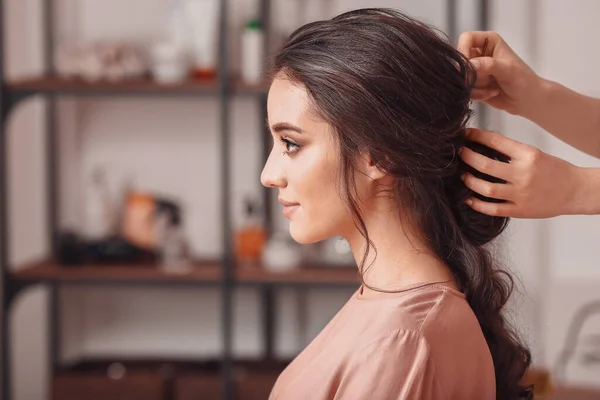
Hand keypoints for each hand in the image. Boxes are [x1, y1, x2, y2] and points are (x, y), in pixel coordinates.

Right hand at [457, 31, 541, 115]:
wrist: (527, 99)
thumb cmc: (523, 80)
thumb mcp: (508, 70)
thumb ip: (488, 65)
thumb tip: (468, 65)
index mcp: (488, 41)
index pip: (466, 38)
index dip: (463, 51)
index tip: (467, 67)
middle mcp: (479, 53)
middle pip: (460, 60)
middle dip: (471, 74)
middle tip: (487, 80)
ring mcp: (475, 69)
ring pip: (461, 77)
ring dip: (476, 86)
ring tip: (493, 88)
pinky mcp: (472, 83)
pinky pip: (464, 89)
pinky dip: (476, 94)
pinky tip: (491, 93)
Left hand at [459, 128, 582, 217]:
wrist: (575, 191)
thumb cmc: (554, 170)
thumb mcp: (535, 154)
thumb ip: (512, 151)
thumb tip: (484, 143)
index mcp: (528, 155)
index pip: (496, 142)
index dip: (477, 136)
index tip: (466, 134)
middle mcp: (523, 174)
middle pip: (486, 166)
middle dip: (468, 158)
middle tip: (460, 154)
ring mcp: (520, 194)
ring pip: (486, 188)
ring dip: (469, 181)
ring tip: (462, 175)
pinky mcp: (519, 211)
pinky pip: (493, 209)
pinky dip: (477, 204)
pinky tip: (468, 198)